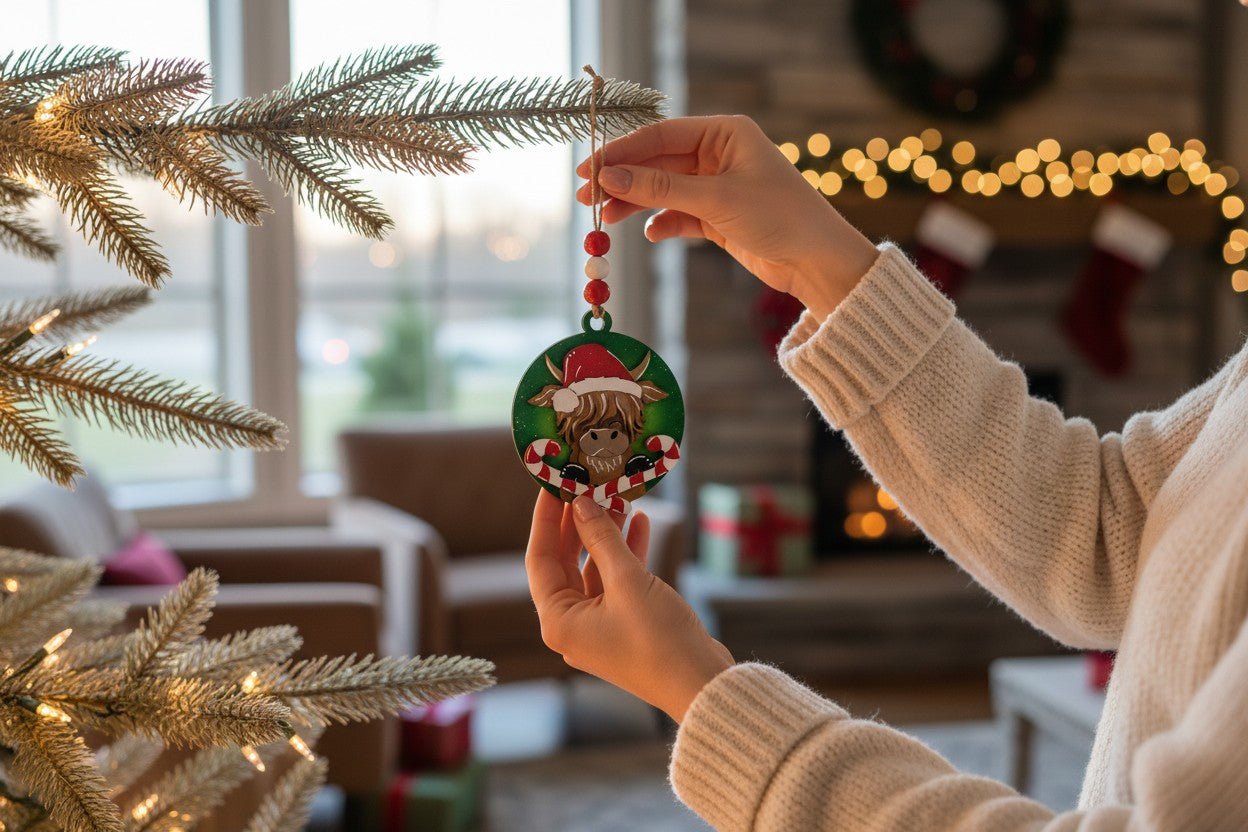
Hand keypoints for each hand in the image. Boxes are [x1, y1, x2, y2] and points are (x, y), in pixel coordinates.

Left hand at [525, 491, 733, 721]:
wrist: (700, 684)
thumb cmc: (658, 640)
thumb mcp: (627, 581)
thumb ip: (601, 538)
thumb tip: (582, 503)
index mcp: (558, 620)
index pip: (540, 558)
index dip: (547, 519)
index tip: (554, 485)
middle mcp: (571, 625)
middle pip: (566, 562)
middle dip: (580, 523)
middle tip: (588, 485)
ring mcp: (598, 626)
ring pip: (595, 569)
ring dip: (607, 535)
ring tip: (620, 498)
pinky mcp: (624, 624)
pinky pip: (617, 582)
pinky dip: (627, 554)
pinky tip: (641, 524)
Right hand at [577, 115, 879, 319]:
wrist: (818, 261)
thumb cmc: (778, 216)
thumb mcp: (716, 199)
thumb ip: (660, 189)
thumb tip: (609, 178)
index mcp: (724, 133)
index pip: (659, 136)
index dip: (620, 152)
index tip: (587, 170)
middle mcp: (718, 154)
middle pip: (656, 163)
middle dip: (622, 180)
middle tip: (586, 198)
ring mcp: (717, 186)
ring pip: (663, 190)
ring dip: (635, 203)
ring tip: (605, 220)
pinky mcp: (718, 217)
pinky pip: (678, 215)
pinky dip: (662, 224)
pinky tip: (651, 234)